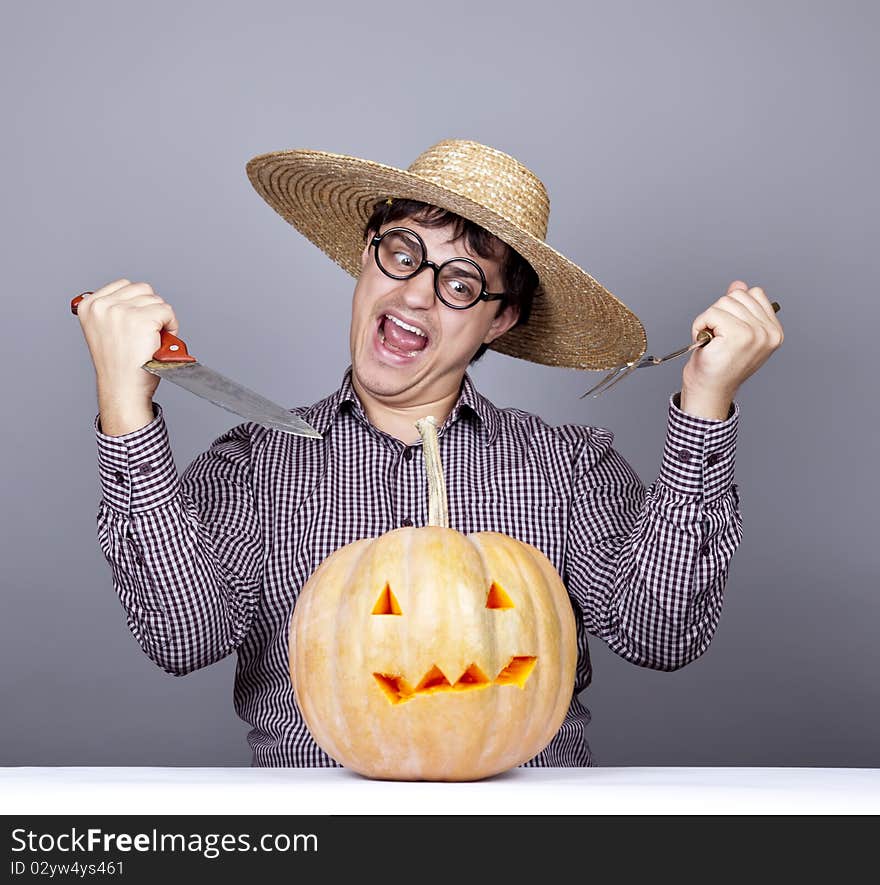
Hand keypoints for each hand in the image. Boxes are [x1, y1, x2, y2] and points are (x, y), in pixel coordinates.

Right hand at [76, 278, 180, 402]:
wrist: (122, 388)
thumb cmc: (117, 365)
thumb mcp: (103, 330)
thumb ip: (110, 311)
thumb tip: (131, 298)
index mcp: (88, 305)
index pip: (124, 285)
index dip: (138, 303)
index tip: (137, 321)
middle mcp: (103, 305)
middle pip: (143, 289)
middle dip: (151, 309)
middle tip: (149, 332)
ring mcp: (122, 311)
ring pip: (156, 300)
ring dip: (162, 318)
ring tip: (154, 338)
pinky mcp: (142, 320)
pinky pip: (167, 311)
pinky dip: (172, 325)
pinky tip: (162, 340)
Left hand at [682, 280, 783, 406]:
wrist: (709, 390)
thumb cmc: (719, 365)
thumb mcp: (733, 331)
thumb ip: (739, 307)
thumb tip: (739, 284)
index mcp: (774, 330)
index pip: (754, 293)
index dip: (733, 308)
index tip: (728, 330)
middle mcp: (769, 332)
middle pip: (737, 295)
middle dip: (719, 313)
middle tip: (717, 337)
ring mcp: (756, 334)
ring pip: (724, 302)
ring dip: (709, 320)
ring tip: (712, 341)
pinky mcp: (739, 335)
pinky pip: (712, 313)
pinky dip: (700, 325)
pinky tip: (706, 342)